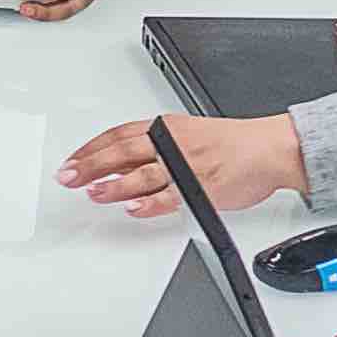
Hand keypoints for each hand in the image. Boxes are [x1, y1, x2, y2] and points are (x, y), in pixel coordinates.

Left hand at [58, 111, 299, 215]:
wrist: (268, 149)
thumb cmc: (232, 144)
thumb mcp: (188, 134)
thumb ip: (156, 147)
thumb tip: (123, 163)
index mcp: (166, 128)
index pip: (119, 135)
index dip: (91, 148)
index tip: (71, 160)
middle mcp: (172, 144)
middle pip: (122, 151)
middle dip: (91, 165)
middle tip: (68, 176)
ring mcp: (185, 166)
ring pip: (141, 174)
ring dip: (114, 185)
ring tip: (93, 192)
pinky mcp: (201, 188)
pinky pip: (170, 197)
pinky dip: (150, 203)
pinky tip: (133, 208)